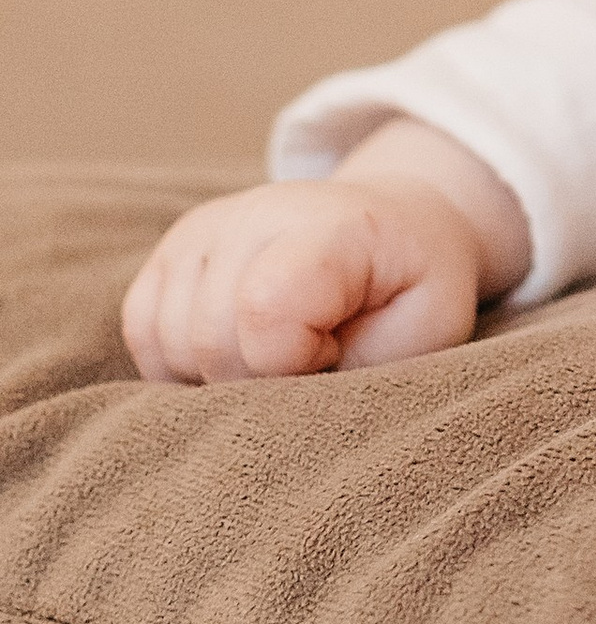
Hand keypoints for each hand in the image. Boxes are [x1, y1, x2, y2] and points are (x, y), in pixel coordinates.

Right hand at [121, 121, 531, 384]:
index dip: (292, 364)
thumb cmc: (414, 290)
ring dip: (219, 373)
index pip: (264, 309)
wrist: (397, 228)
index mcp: (331, 227)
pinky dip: (179, 362)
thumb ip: (361, 371)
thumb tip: (281, 410)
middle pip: (210, 339)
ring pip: (170, 343)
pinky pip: (141, 331)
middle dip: (259, 380)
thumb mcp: (427, 332)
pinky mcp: (172, 248)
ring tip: (281, 349)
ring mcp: (206, 227)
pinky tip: (235, 350)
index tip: (333, 354)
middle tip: (313, 356)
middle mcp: (256, 213)